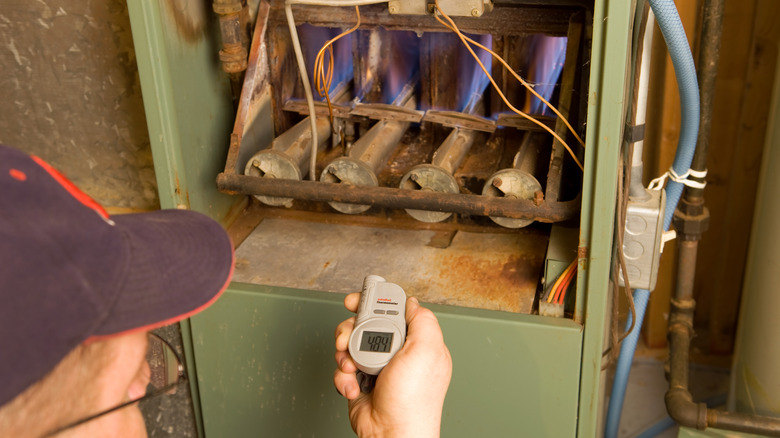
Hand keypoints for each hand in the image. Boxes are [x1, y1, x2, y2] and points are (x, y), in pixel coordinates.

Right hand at [334, 293, 451, 437]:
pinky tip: (354, 386)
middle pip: (366, 324)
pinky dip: (343, 376)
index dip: (375, 301)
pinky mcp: (360, 382)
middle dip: (351, 328)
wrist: (391, 434)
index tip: (358, 299)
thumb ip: (422, 320)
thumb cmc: (413, 400)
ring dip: (345, 354)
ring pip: (350, 344)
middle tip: (346, 336)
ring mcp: (377, 367)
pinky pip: (343, 368)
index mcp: (416, 343)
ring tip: (351, 366)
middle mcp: (397, 353)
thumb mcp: (427, 351)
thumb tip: (412, 303)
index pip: (394, 310)